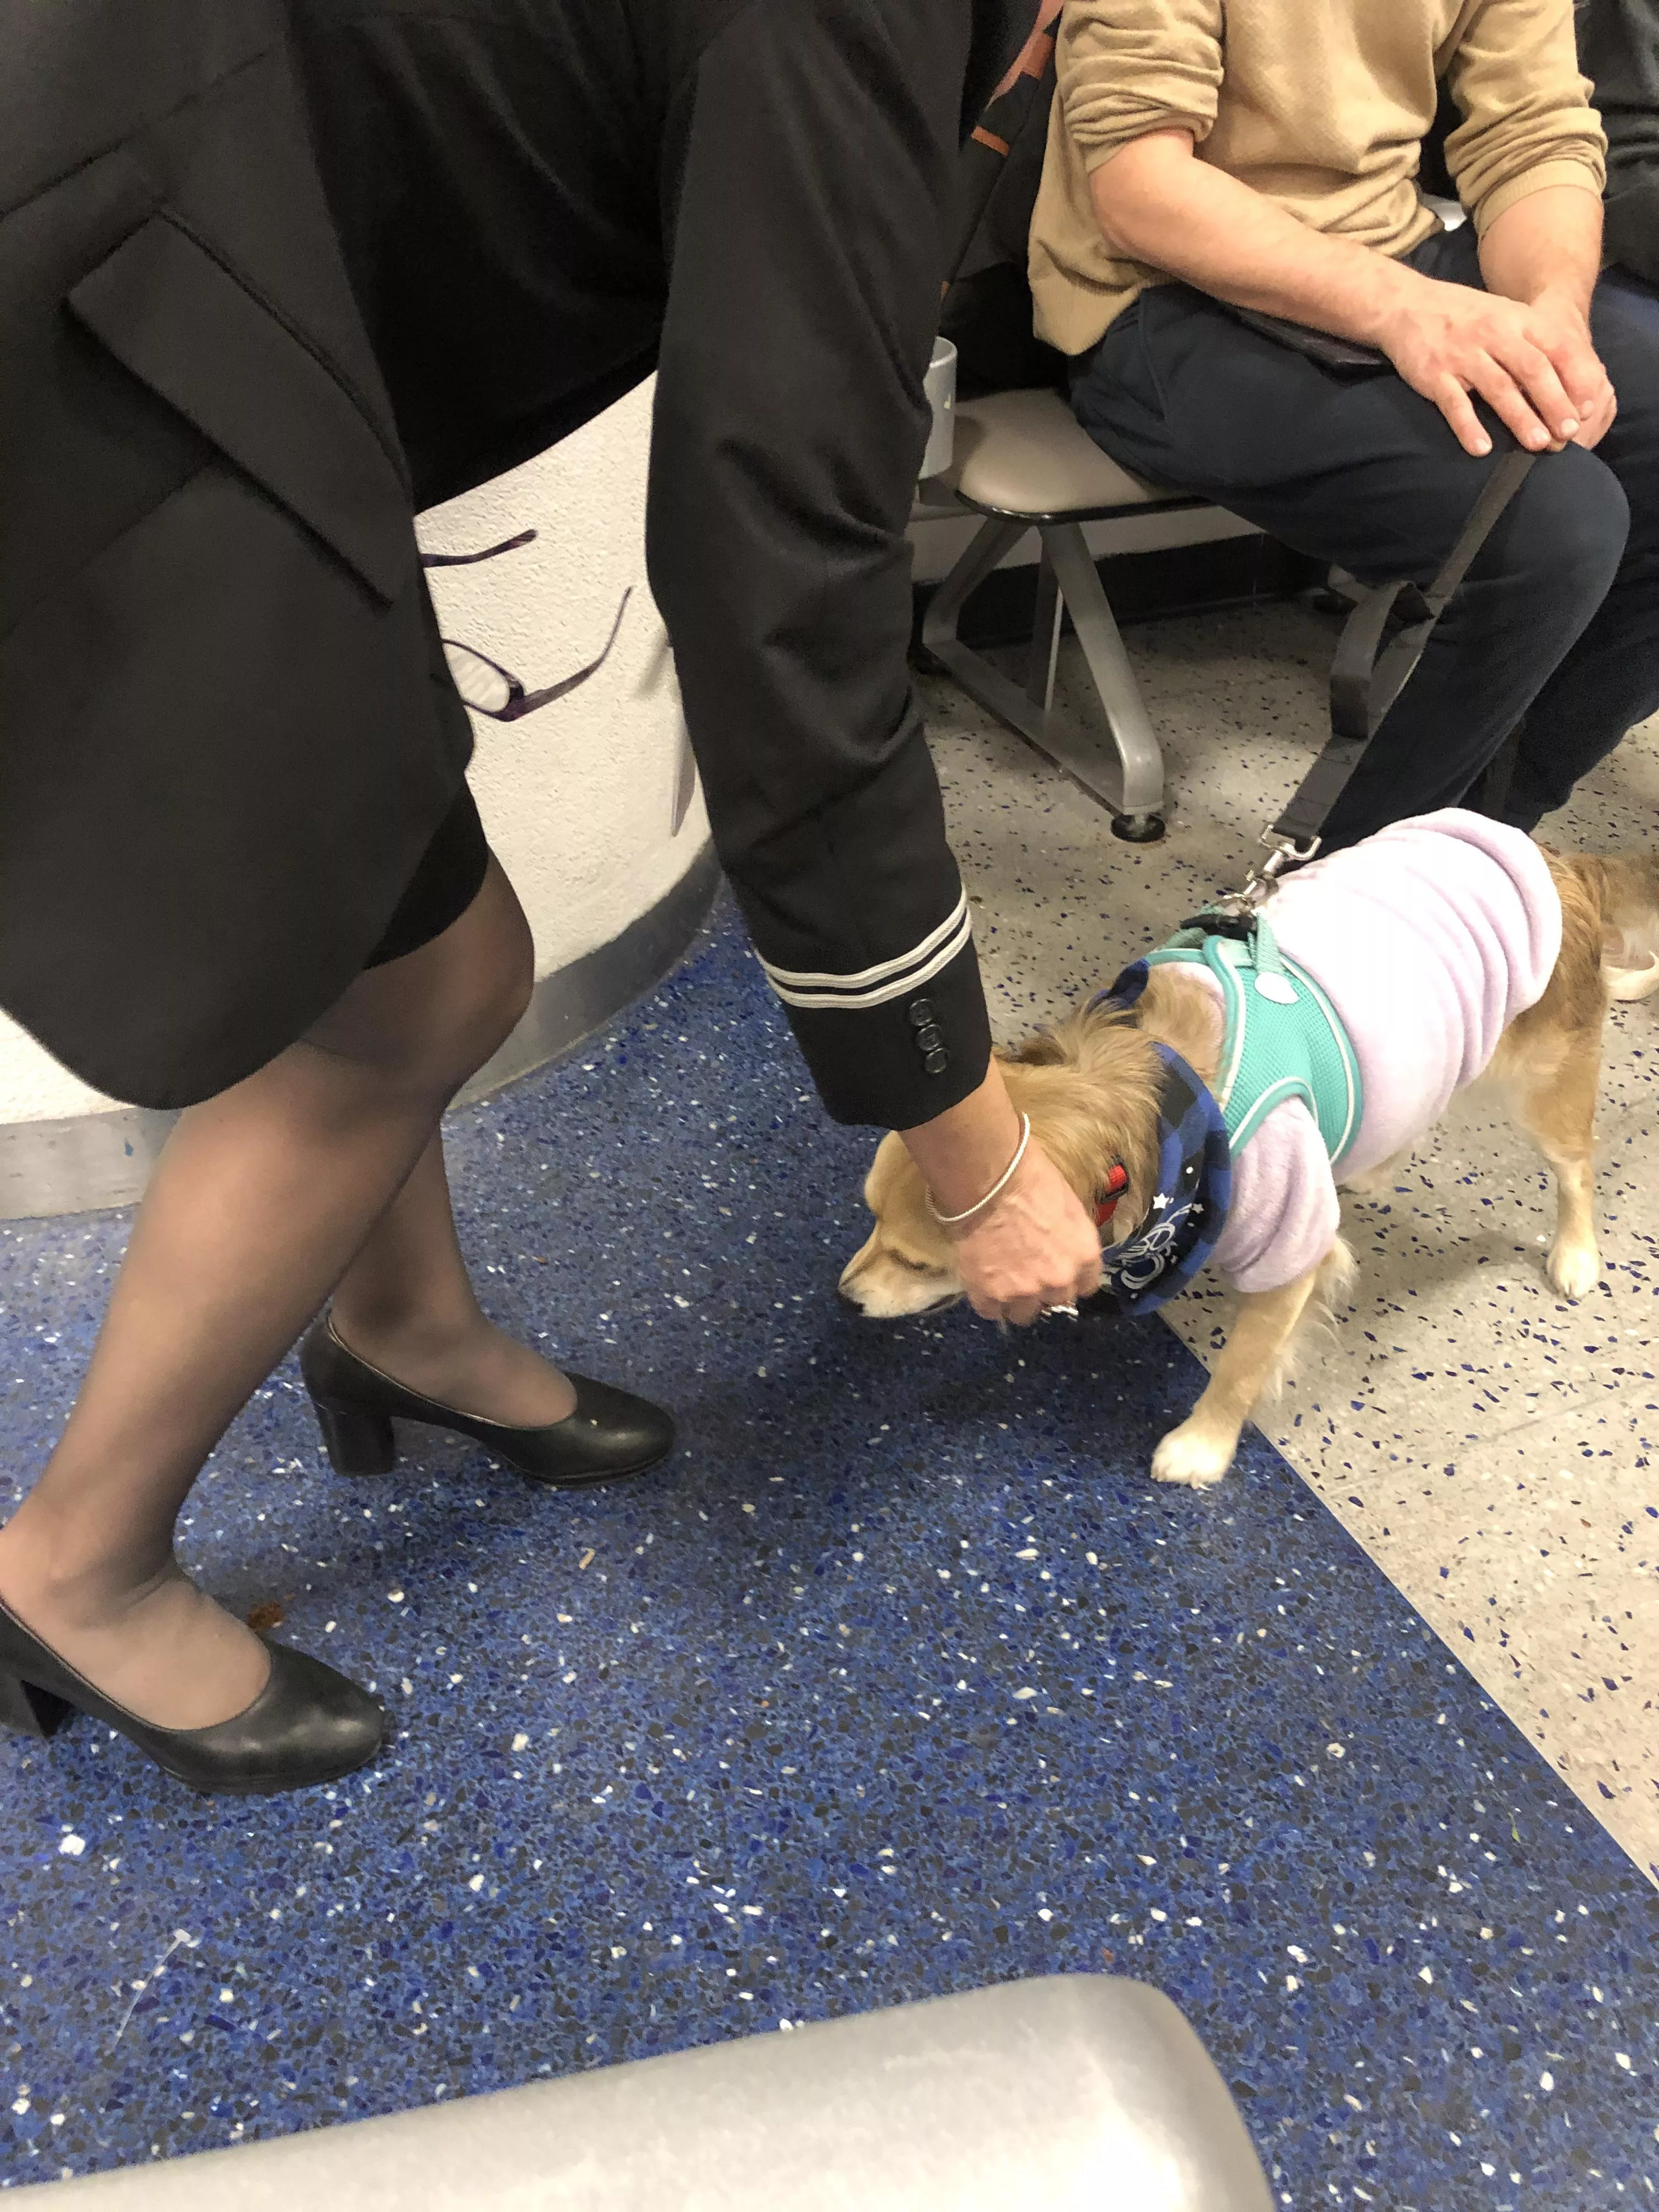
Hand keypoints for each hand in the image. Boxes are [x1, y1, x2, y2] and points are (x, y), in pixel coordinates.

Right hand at [945, 1136, 1103, 1324]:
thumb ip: (1072, 1240)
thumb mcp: (1069, 1207)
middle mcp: (1059, 1281)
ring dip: (1015, 1300)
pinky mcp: (989, 1295)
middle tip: (1025, 1268)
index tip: (1056, 1270)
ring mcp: (1023, 1291)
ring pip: (1023, 1314)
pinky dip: (987, 1300)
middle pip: (1055, 1301)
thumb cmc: (1030, 1180)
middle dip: (1043, 1289)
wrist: (987, 1179)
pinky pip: (991, 1311)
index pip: (1085, 1286)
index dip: (1069, 1278)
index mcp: (1085, 1257)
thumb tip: (1064, 1250)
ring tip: (1001, 1279)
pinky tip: (982, 1280)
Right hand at [1377, 274, 1615, 457]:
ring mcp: (1463, 354)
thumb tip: (1569, 380)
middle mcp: (1493, 333)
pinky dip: (1468, 426)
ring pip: (1498, 387)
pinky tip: (1481, 448)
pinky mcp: (1434, 374)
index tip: (1588, 407)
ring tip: (1538, 444)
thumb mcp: (1504, 315)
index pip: (1555, 347)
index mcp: (1516, 319)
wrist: (1406, 304)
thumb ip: (1534, 342)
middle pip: (1532, 369)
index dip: (1574, 378)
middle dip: (1554, 402)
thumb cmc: (1464, 316)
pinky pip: (1454, 403)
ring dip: (1520, 417)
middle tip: (1570, 432)